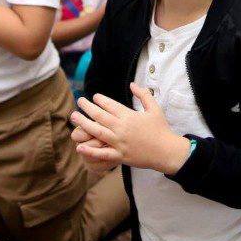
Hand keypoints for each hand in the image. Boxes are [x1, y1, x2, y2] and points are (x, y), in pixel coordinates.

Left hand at [70, 84, 191, 173]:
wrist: (167, 151)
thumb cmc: (161, 129)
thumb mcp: (154, 108)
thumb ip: (143, 95)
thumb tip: (132, 84)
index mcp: (129, 116)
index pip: (110, 105)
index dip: (100, 99)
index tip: (94, 96)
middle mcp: (122, 128)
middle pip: (99, 116)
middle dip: (87, 107)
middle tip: (79, 101)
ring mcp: (119, 143)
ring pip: (97, 132)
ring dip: (84, 124)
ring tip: (74, 117)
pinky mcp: (120, 156)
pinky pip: (102, 154)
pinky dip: (90, 151)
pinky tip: (79, 147)